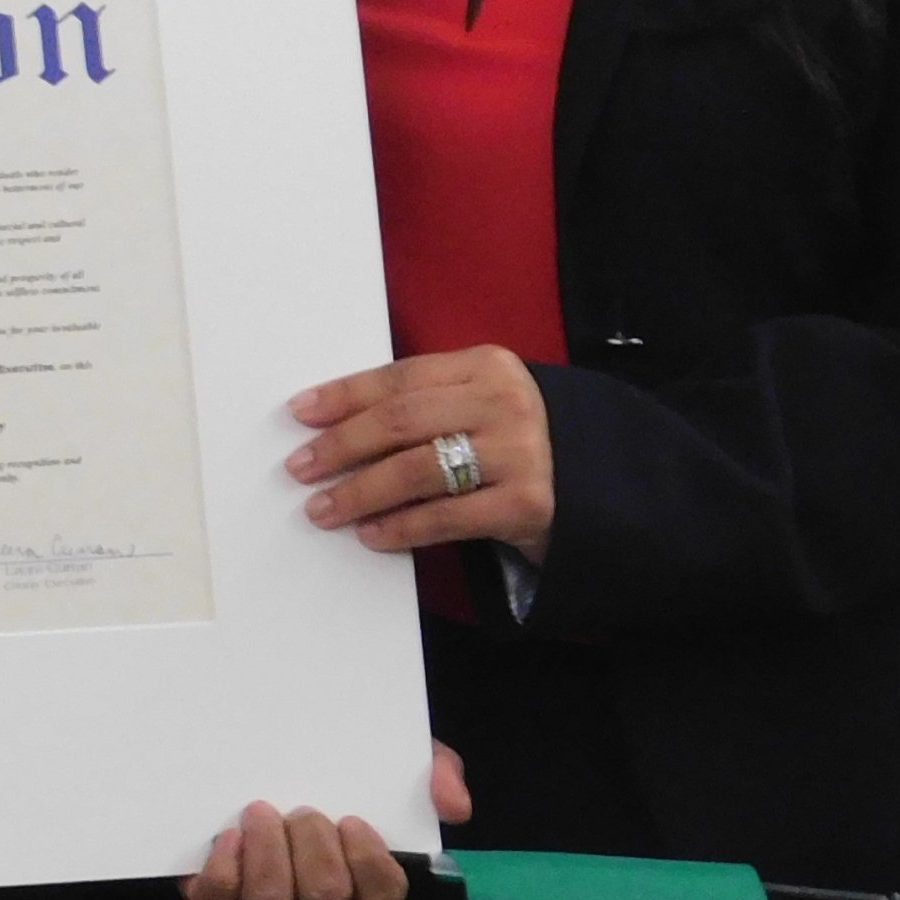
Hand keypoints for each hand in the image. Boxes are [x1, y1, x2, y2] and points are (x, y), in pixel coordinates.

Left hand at [182, 742, 470, 899]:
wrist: (257, 731)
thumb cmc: (334, 755)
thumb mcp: (391, 751)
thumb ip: (434, 767)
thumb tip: (454, 805)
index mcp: (358, 866)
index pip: (382, 899)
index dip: (371, 867)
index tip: (354, 821)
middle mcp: (312, 890)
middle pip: (325, 895)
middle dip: (315, 845)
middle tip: (302, 809)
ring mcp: (263, 894)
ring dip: (268, 854)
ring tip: (259, 812)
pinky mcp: (215, 887)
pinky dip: (223, 872)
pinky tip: (227, 836)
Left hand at [287, 346, 554, 563]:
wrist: (599, 483)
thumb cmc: (515, 439)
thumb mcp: (479, 403)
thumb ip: (426, 403)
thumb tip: (335, 426)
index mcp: (486, 365)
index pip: (400, 377)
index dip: (345, 395)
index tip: (300, 412)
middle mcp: (504, 402)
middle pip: (402, 420)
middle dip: (343, 444)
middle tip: (300, 467)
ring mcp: (519, 453)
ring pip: (417, 470)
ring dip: (360, 491)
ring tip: (323, 508)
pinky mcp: (527, 504)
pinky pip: (446, 518)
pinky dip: (401, 527)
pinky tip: (370, 534)